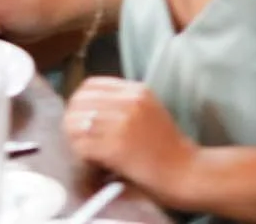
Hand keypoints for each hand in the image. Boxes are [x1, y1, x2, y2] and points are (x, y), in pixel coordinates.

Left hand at [66, 78, 196, 200]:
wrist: (183, 169)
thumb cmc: (166, 146)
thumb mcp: (149, 111)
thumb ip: (122, 104)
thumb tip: (86, 109)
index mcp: (137, 91)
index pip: (91, 85)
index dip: (79, 101)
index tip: (79, 115)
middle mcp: (129, 102)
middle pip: (79, 102)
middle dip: (72, 121)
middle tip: (77, 137)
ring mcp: (122, 124)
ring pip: (76, 124)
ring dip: (75, 139)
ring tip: (86, 150)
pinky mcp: (115, 147)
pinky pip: (82, 146)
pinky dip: (81, 155)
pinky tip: (92, 161)